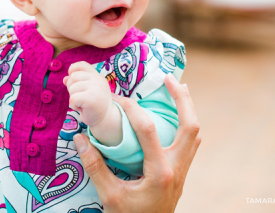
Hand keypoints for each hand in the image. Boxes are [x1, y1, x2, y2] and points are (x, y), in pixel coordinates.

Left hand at [63, 61, 112, 126]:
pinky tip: (82, 108)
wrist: (106, 118)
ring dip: (74, 98)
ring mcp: (95, 88)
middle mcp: (97, 79)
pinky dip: (74, 105)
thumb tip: (64, 79)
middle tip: (81, 97)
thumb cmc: (95, 104)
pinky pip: (72, 99)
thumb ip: (77, 82)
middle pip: (73, 77)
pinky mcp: (90, 98)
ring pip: (72, 88)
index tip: (73, 79)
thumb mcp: (87, 90)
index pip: (82, 65)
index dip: (73, 69)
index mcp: (96, 76)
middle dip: (72, 88)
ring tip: (83, 103)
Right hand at [73, 74, 200, 212]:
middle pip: (190, 127)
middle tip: (170, 78)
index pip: (147, 130)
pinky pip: (190, 142)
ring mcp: (183, 170)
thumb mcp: (109, 196)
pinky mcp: (181, 172)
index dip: (130, 109)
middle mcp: (177, 168)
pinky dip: (185, 123)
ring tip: (178, 88)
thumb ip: (95, 166)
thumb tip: (80, 138)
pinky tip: (175, 115)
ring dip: (188, 109)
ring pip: (195, 133)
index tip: (115, 98)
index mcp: (160, 172)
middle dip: (182, 99)